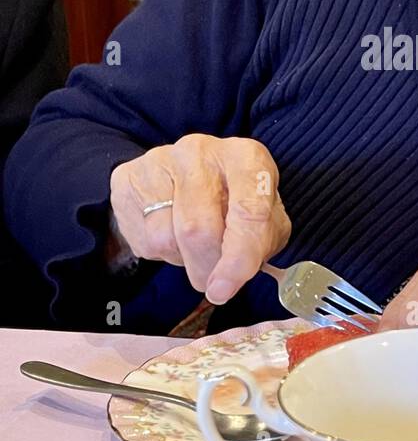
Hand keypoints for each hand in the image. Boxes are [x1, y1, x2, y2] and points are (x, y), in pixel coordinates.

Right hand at [109, 134, 289, 303]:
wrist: (183, 177)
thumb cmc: (233, 201)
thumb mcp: (265, 219)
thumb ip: (261, 243)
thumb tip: (234, 275)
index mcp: (245, 157)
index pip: (247, 211)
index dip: (238, 259)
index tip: (224, 290)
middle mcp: (201, 151)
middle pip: (199, 229)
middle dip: (206, 268)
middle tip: (212, 279)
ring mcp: (160, 159)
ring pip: (166, 238)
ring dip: (182, 260)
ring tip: (192, 246)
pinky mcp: (128, 177)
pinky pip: (141, 236)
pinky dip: (158, 252)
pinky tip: (170, 232)